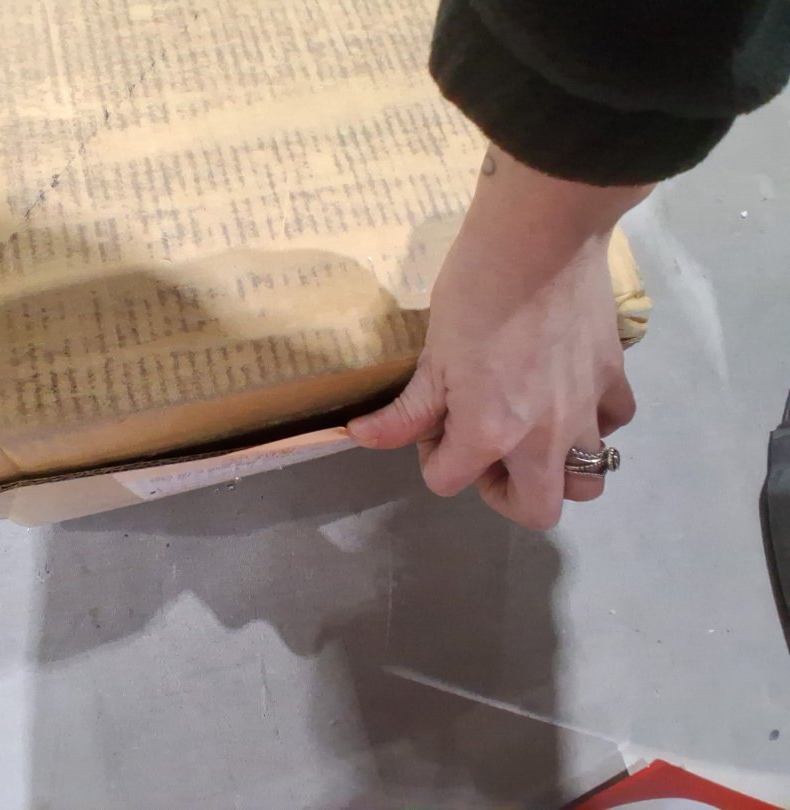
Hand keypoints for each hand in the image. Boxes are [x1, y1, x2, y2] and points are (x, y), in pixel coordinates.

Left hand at [349, 147, 649, 529]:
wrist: (541, 237)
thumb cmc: (475, 291)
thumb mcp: (432, 355)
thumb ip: (407, 411)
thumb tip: (361, 437)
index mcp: (490, 433)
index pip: (447, 482)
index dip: (431, 459)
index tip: (431, 424)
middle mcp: (544, 438)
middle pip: (538, 510)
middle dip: (506, 495)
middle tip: (486, 453)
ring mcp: (586, 411)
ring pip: (589, 480)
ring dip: (558, 471)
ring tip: (532, 435)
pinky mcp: (614, 378)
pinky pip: (613, 423)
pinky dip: (591, 421)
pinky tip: (566, 395)